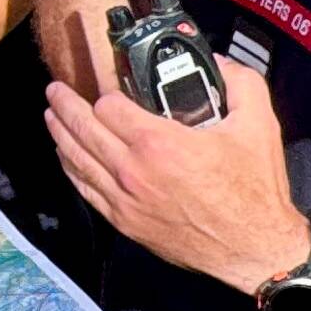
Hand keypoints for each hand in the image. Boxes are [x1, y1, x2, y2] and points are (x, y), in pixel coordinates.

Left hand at [43, 51, 310, 295]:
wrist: (253, 248)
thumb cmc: (254, 189)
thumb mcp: (258, 123)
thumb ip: (239, 82)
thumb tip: (217, 62)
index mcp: (159, 143)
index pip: (109, 107)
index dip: (106, 94)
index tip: (110, 90)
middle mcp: (133, 171)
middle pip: (82, 130)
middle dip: (64, 106)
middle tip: (54, 91)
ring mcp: (125, 199)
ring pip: (77, 160)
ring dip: (60, 134)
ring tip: (51, 116)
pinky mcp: (125, 222)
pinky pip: (86, 190)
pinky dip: (71, 169)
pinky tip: (66, 157)